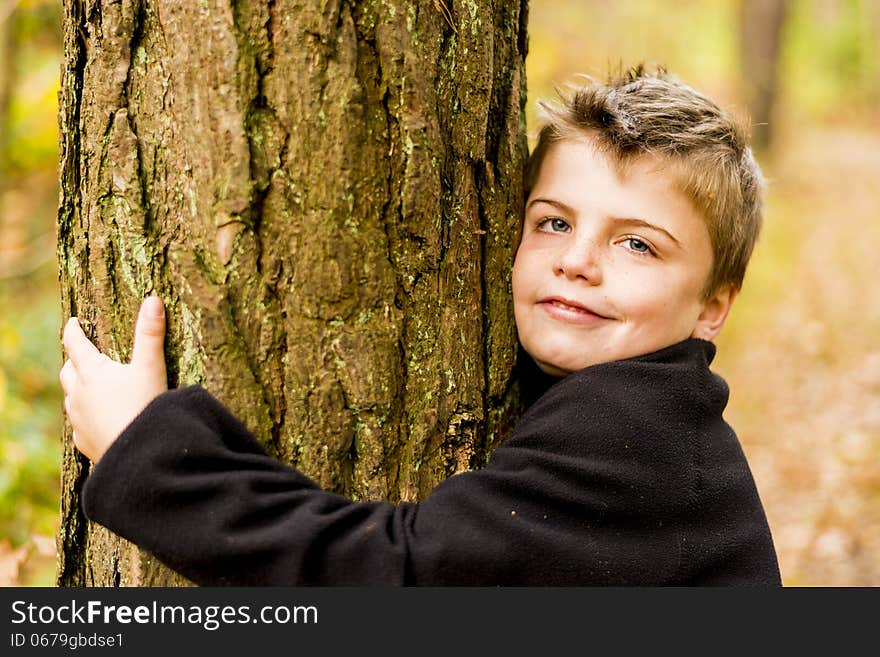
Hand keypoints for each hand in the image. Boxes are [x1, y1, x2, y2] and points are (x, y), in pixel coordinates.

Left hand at [59, 296, 168, 462]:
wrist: (141, 456)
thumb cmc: (146, 407)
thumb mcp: (152, 367)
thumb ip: (151, 334)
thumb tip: (153, 300)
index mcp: (92, 373)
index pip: (75, 344)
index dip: (73, 330)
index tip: (73, 321)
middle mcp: (79, 395)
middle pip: (67, 371)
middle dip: (73, 361)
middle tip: (81, 355)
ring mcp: (80, 421)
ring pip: (71, 399)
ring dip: (78, 390)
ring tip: (89, 388)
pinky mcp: (85, 443)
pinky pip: (79, 426)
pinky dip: (85, 417)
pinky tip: (97, 421)